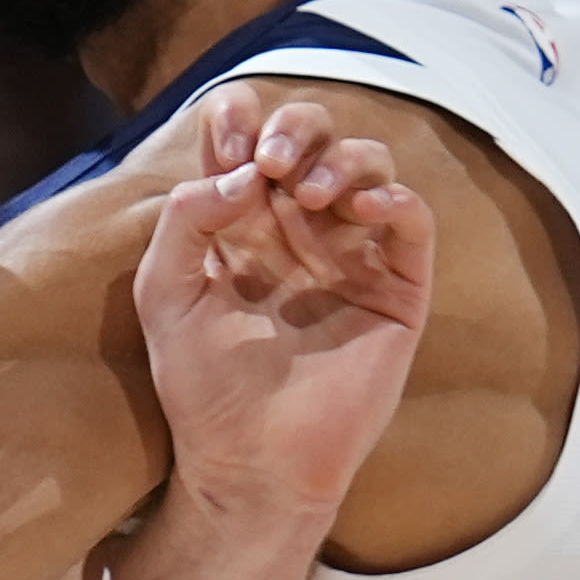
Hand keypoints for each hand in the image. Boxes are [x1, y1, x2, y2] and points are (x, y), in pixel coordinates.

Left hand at [138, 85, 435, 515]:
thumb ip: (187, 219)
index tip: (232, 141)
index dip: (244, 118)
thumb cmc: (203, 387)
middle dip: (296, 128)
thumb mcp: (166, 293)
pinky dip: (396, 200)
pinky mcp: (396, 292)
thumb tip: (247, 171)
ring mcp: (352, 257)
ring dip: (342, 160)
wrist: (250, 461)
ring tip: (309, 196)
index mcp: (241, 225)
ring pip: (368, 166)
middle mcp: (299, 231)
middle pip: (313, 136)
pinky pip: (413, 224)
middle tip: (273, 164)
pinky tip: (363, 210)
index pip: (251, 138)